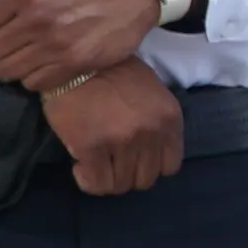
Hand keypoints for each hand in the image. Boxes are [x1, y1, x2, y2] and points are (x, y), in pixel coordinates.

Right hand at [44, 66, 182, 196]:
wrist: (77, 61)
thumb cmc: (113, 72)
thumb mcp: (152, 93)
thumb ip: (157, 122)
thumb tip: (149, 152)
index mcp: (169, 119)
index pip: (170, 166)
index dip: (150, 166)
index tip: (134, 159)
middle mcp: (151, 133)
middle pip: (145, 179)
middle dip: (128, 174)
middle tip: (112, 161)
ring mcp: (122, 142)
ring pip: (121, 185)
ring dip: (107, 178)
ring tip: (96, 162)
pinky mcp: (91, 148)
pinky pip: (97, 183)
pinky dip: (88, 181)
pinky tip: (80, 166)